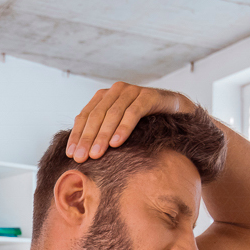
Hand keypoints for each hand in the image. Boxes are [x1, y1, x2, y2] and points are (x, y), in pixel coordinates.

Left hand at [66, 83, 196, 162]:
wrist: (178, 113)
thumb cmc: (144, 125)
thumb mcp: (118, 130)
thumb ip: (101, 136)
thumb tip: (79, 158)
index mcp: (104, 97)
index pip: (84, 116)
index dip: (77, 136)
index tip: (71, 155)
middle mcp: (116, 91)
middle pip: (96, 116)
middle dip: (87, 138)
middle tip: (81, 158)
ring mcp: (133, 91)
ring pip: (113, 114)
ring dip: (103, 136)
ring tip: (96, 154)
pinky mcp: (150, 95)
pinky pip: (133, 112)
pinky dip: (124, 128)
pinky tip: (116, 143)